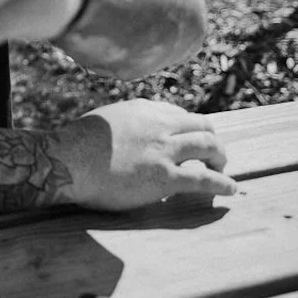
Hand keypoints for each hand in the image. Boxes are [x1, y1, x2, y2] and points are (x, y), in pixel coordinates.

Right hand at [54, 99, 238, 210]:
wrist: (66, 160)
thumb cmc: (74, 144)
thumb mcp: (103, 121)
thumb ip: (124, 124)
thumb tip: (129, 136)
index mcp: (142, 109)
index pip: (178, 113)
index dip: (187, 128)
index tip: (188, 139)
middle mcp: (159, 124)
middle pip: (201, 126)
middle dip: (211, 139)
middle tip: (212, 154)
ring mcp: (164, 150)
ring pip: (210, 146)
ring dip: (221, 158)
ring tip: (222, 169)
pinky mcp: (165, 176)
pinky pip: (205, 178)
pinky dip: (223, 183)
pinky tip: (231, 189)